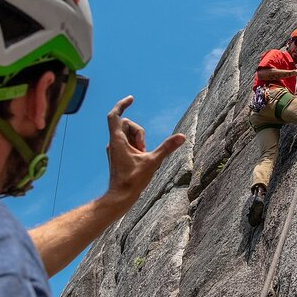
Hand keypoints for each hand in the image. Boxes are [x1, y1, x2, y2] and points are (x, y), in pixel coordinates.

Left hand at [105, 96, 185, 212]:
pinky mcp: (117, 156)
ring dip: (137, 140)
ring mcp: (114, 150)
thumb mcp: (153, 162)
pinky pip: (126, 144)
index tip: (131, 98)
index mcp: (117, 140)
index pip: (114, 115)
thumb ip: (167, 148)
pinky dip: (135, 146)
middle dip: (139, 132)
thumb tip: (182, 137)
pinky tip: (139, 158)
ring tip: (142, 156)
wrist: (120, 197)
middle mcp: (113, 143)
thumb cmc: (132, 181)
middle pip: (126, 124)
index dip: (122, 104)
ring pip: (127, 134)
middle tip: (143, 149)